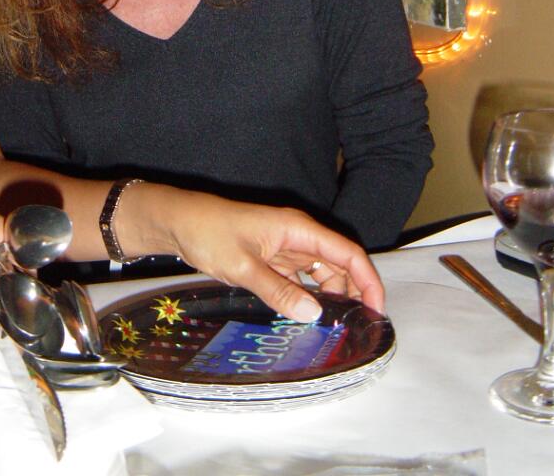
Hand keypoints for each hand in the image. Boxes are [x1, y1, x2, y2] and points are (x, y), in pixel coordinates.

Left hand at [132, 187, 383, 321]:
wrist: (177, 222)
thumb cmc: (208, 232)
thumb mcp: (243, 266)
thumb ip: (278, 291)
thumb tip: (314, 314)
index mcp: (298, 229)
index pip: (347, 252)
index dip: (367, 280)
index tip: (376, 309)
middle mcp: (297, 237)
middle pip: (339, 265)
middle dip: (352, 293)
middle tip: (357, 329)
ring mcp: (284, 248)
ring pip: (321, 274)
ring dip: (330, 297)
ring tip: (336, 330)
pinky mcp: (272, 260)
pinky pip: (300, 280)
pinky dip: (308, 297)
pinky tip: (308, 318)